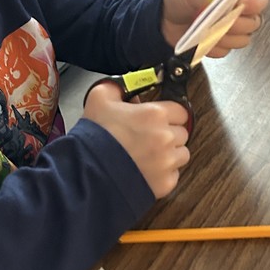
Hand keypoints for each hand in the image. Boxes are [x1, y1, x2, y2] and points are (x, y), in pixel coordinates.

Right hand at [83, 80, 189, 197]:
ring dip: (170, 153)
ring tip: (149, 154)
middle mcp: (166, 137)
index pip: (181, 111)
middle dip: (169, 133)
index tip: (159, 118)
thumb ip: (117, 87)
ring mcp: (167, 162)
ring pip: (182, 154)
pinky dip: (164, 173)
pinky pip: (174, 175)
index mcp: (155, 114)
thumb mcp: (100, 98)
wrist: (87, 170)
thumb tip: (126, 86)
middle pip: (182, 133)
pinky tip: (146, 169)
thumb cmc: (95, 136)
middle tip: (150, 136)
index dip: (169, 114)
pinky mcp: (165, 183)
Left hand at [160, 0, 268, 55]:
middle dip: (235, 23)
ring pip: (242, 40)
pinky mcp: (221, 45)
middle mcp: (237, 12)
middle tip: (217, 19)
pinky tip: (202, 39)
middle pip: (254, 23)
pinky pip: (225, 51)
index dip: (254, 4)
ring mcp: (230, 30)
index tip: (241, 6)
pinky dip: (213, 47)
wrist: (165, 18)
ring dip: (223, 36)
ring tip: (206, 28)